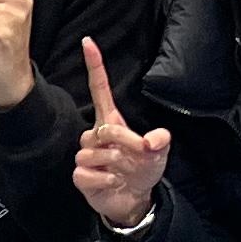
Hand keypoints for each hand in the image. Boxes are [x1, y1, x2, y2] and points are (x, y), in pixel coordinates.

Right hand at [72, 37, 171, 228]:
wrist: (133, 199)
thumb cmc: (143, 169)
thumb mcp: (159, 152)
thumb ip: (160, 141)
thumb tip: (151, 140)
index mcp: (111, 121)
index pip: (99, 89)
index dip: (94, 66)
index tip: (88, 42)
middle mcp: (96, 135)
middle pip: (101, 128)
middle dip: (122, 140)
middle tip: (138, 153)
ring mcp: (86, 156)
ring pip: (89, 151)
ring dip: (113, 162)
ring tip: (123, 170)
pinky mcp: (81, 176)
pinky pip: (85, 173)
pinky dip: (104, 179)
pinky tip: (114, 182)